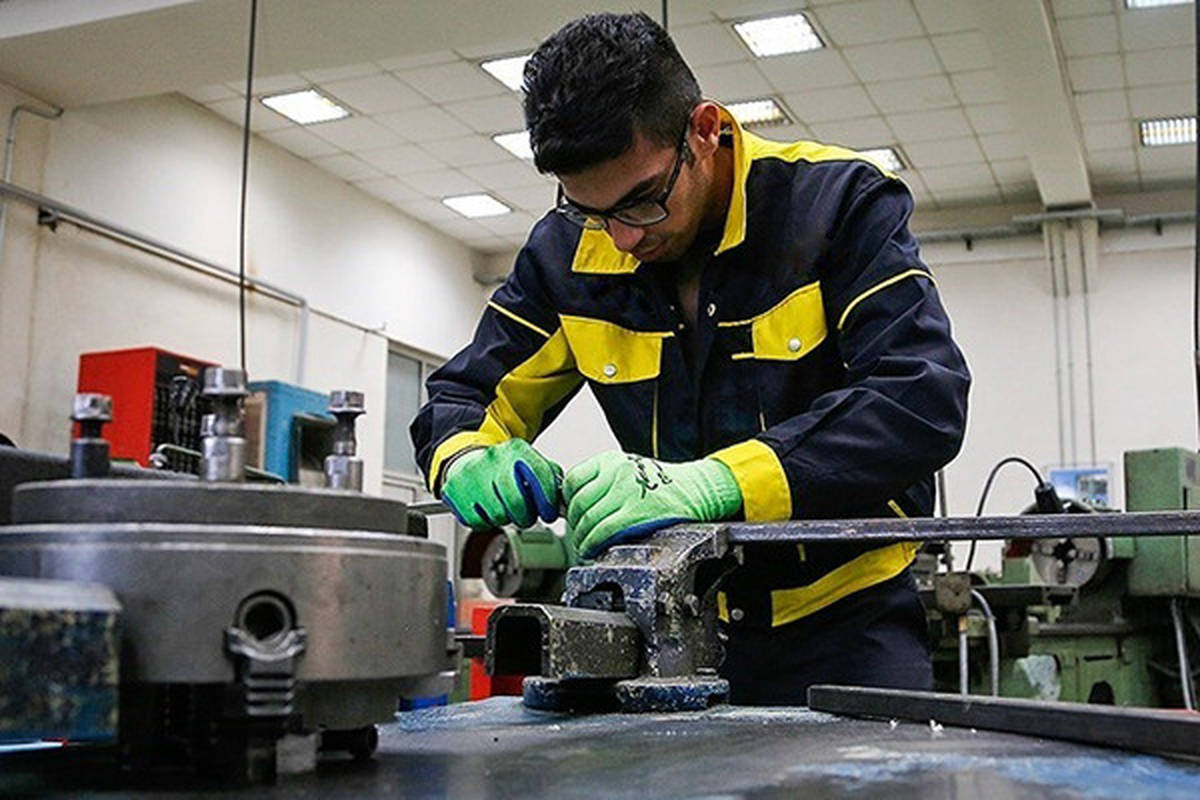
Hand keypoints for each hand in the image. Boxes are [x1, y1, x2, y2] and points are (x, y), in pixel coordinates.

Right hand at [441, 439, 561, 529]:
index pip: (540, 478)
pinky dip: (485, 522)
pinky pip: (477, 522)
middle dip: (526, 516)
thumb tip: (564, 500)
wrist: (466, 458)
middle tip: (525, 515)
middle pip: (517, 503)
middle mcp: (492, 460)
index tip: (549, 512)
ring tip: (503, 507)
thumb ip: (550, 477)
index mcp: (516, 450)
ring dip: (505, 518)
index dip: (548, 502)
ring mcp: (472, 476)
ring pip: (497, 516)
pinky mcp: (455, 492)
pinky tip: (486, 509)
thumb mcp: (528, 461)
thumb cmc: (503, 466)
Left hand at [563, 451, 741, 558]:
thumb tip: (575, 506)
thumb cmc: (664, 484)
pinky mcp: (637, 513)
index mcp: (611, 460)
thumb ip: (603, 483)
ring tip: (583, 547)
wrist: (698, 489)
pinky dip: (592, 544)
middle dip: (573, 525)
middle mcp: (616, 472)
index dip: (566, 502)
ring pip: (588, 519)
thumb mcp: (629, 471)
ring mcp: (626, 492)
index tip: (570, 515)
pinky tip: (592, 550)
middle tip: (577, 536)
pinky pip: (603, 531)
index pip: (572, 480)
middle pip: (578, 502)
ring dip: (581, 539)